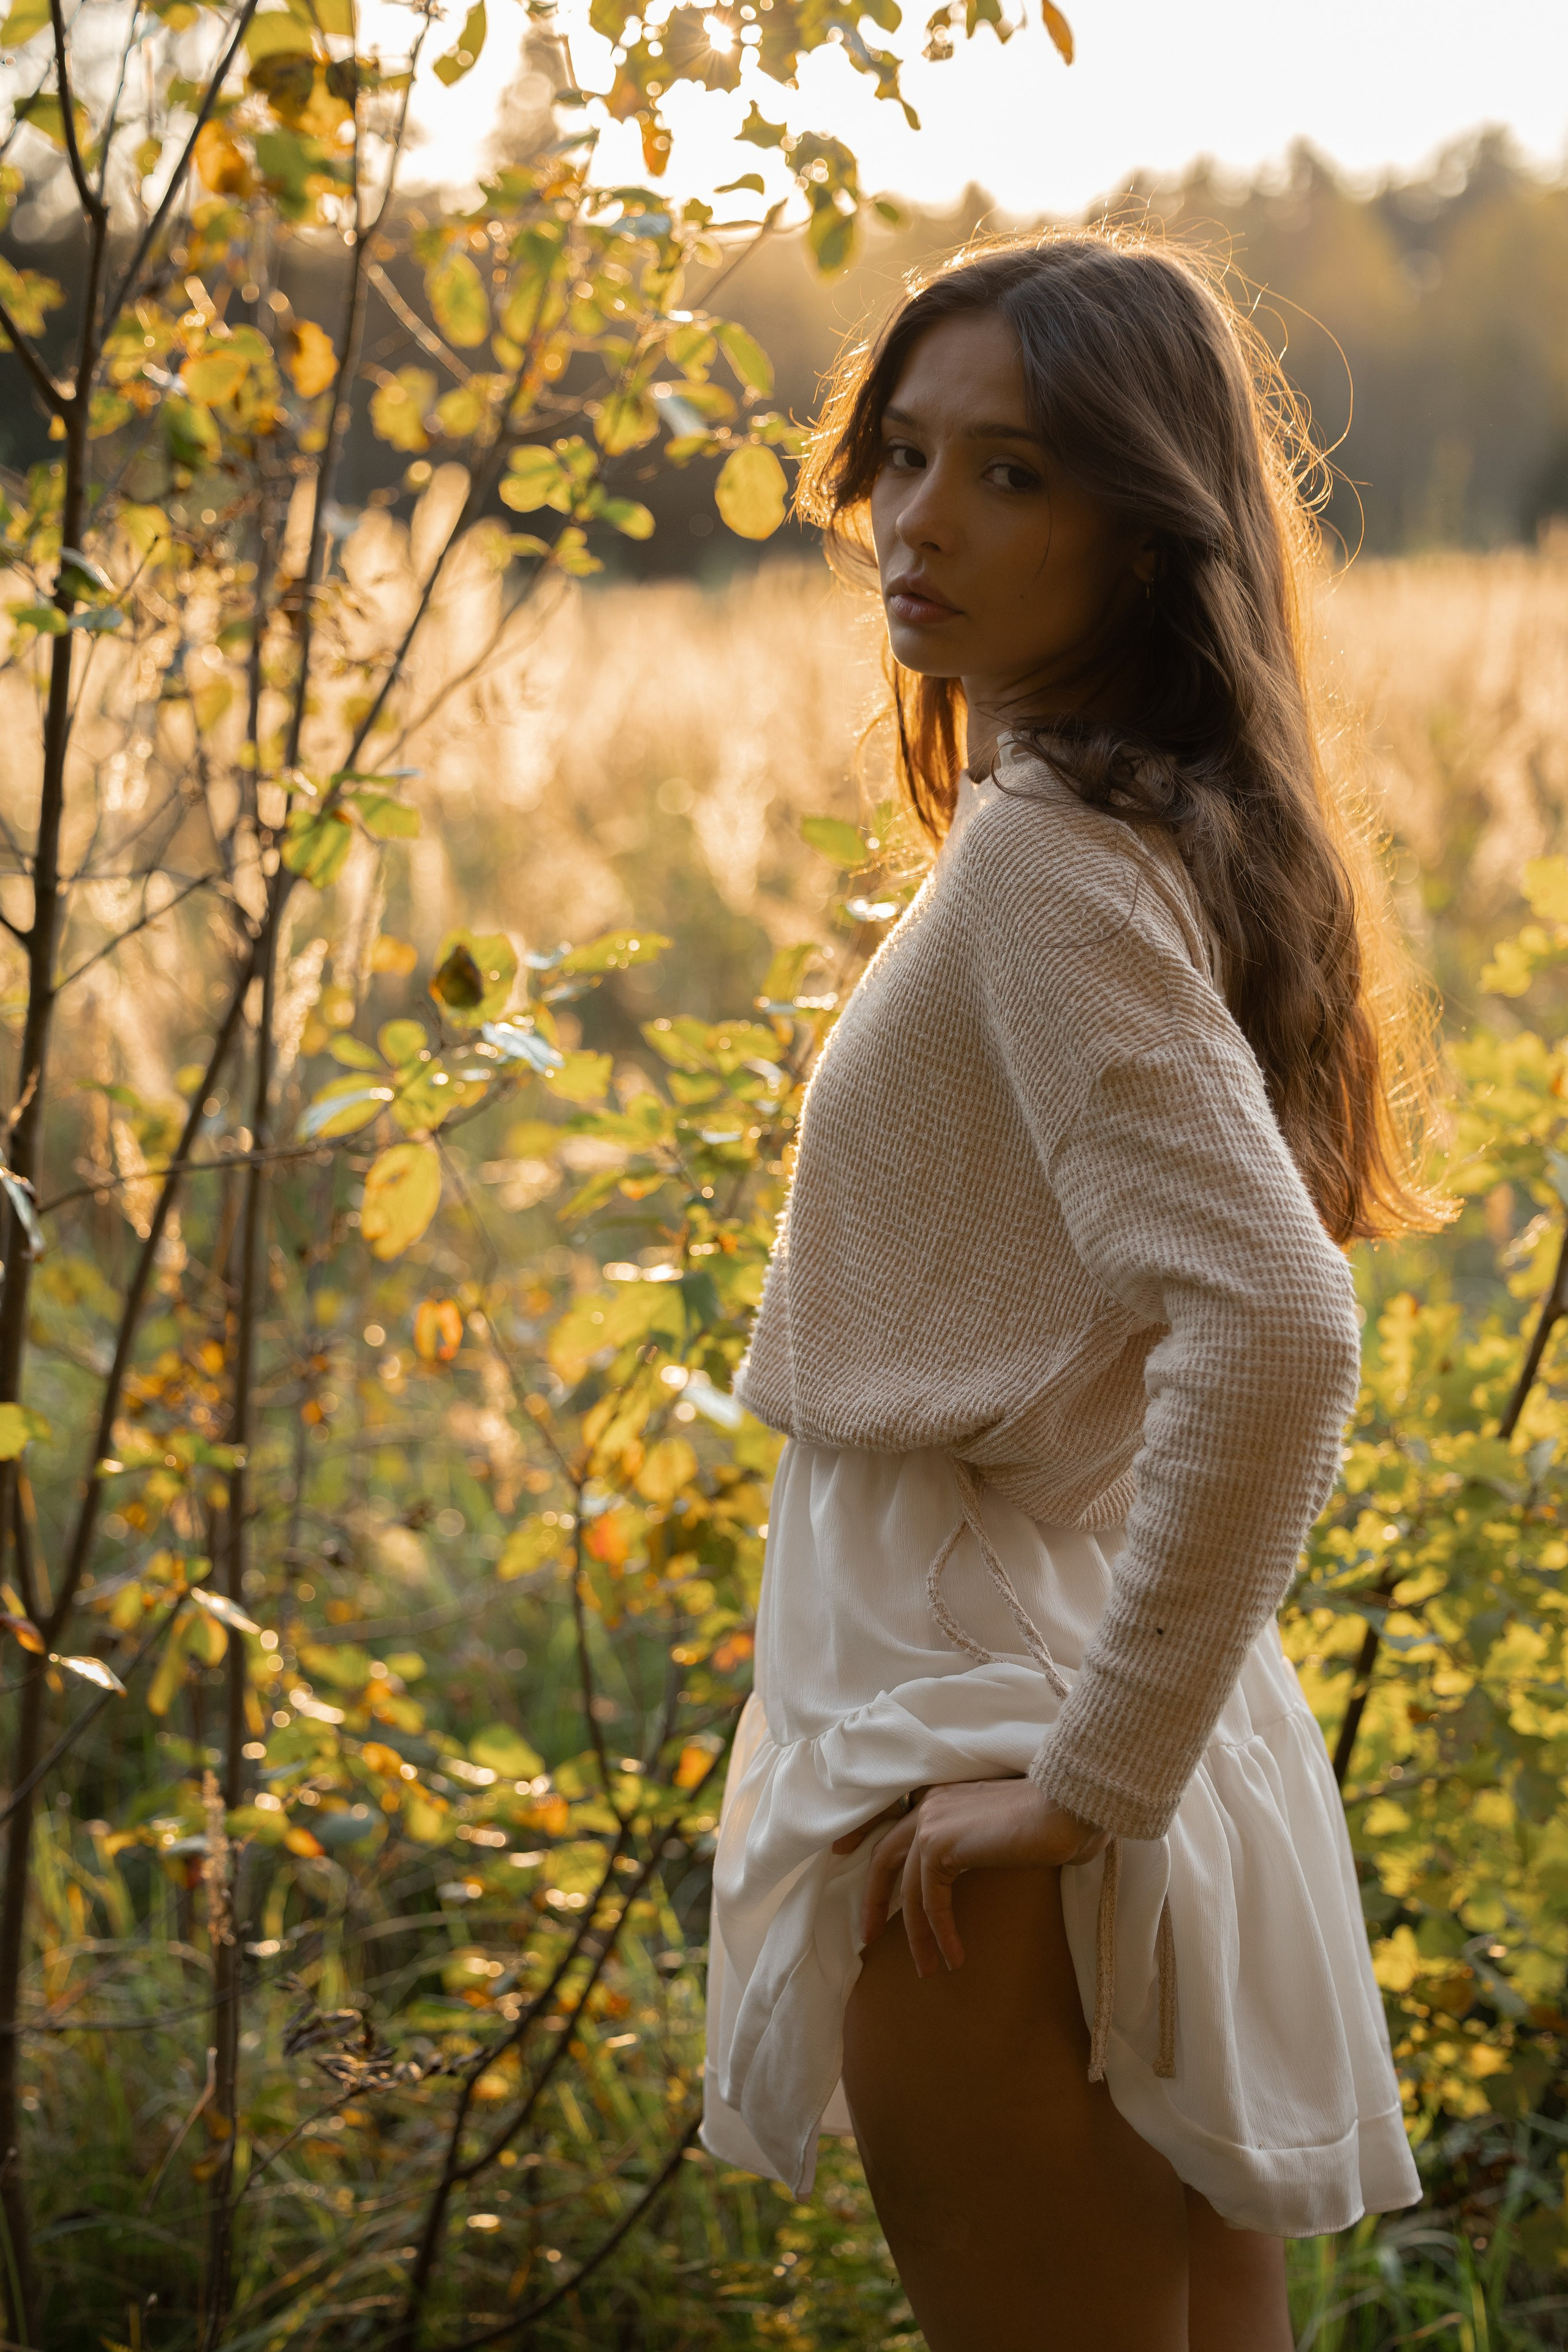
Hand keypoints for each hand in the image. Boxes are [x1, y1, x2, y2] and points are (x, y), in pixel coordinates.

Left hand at [849, 1779, 1109, 1976]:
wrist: (1068, 1809)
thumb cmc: (1050, 1819)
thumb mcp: (999, 1827)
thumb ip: (973, 1840)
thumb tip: (967, 1861)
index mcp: (939, 1794)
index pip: (891, 1819)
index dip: (863, 1836)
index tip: (842, 1853)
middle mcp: (928, 1804)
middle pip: (885, 1858)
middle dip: (874, 1901)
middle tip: (868, 1937)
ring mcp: (930, 1822)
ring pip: (908, 1890)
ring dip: (917, 1936)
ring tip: (927, 1968)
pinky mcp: (940, 1846)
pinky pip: (930, 1902)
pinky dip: (940, 1933)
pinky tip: (953, 1957)